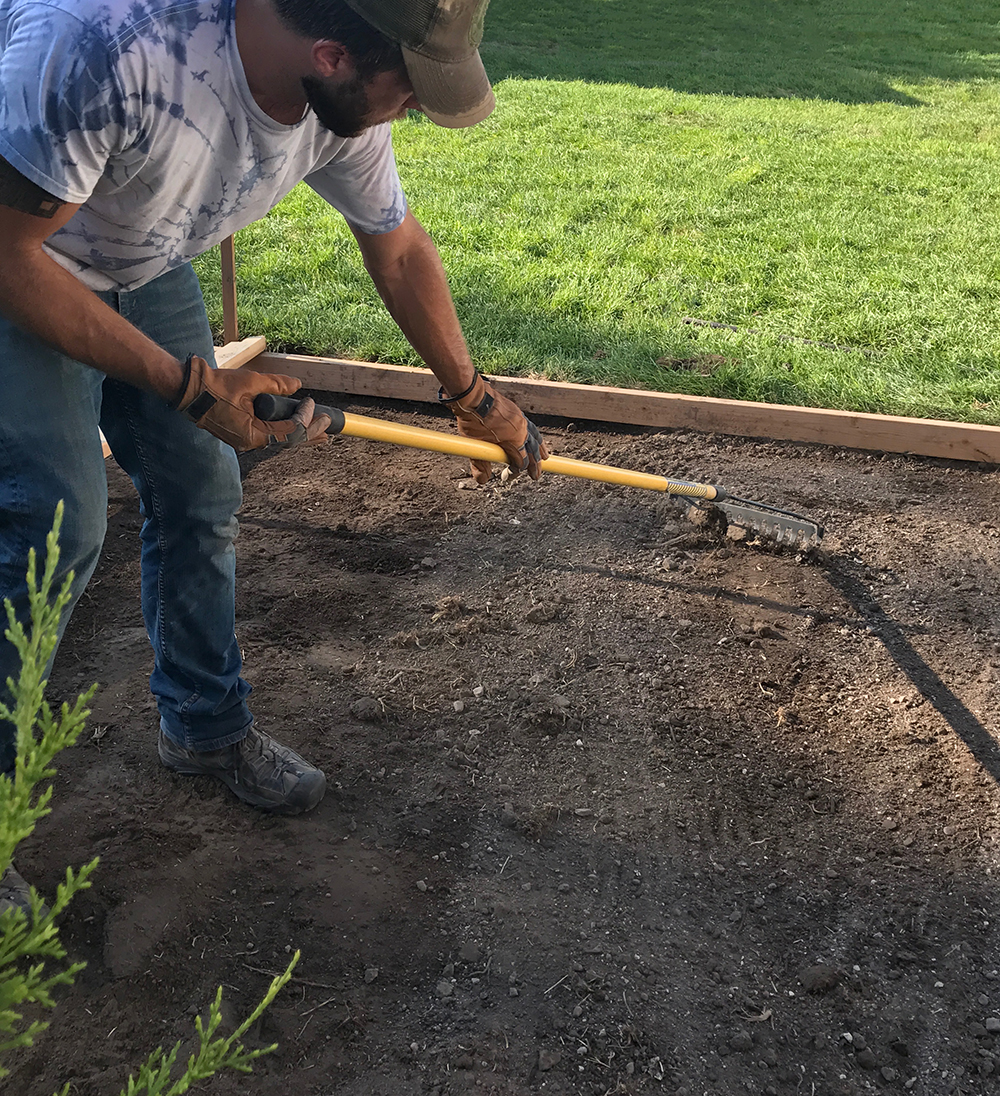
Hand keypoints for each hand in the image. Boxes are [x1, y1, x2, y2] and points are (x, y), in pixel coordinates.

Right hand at [171, 356, 331, 451]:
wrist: (187, 390)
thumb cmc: (215, 386)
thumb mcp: (250, 382)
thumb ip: (276, 385)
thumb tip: (297, 385)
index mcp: (253, 435)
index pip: (289, 431)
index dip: (305, 418)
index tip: (310, 401)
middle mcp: (250, 443)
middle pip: (288, 442)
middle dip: (310, 435)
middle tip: (329, 429)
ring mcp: (244, 441)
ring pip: (279, 440)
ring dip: (299, 435)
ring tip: (319, 434)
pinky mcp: (240, 434)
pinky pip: (267, 435)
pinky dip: (283, 431)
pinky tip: (294, 428)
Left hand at [442, 370, 547, 484]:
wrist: (473, 397)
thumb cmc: (474, 421)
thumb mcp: (475, 447)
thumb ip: (480, 465)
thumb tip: (483, 480)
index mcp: (515, 442)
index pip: (521, 462)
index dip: (516, 471)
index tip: (507, 476)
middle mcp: (522, 431)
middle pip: (532, 450)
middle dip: (535, 463)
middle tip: (536, 474)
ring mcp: (520, 419)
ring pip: (534, 436)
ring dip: (539, 448)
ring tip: (544, 456)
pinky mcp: (515, 411)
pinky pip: (528, 426)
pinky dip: (533, 434)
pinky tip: (531, 435)